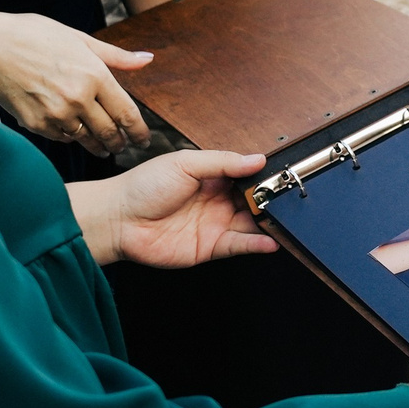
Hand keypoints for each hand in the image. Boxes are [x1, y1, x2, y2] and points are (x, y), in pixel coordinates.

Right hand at [0, 12, 149, 155]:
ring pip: (87, 139)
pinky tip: (74, 133)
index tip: (144, 139)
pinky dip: (71, 137)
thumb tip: (147, 60)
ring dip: (98, 145)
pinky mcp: (38, 125)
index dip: (139, 131)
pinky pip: (63, 138)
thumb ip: (116, 56)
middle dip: (120, 142)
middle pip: (109, 132)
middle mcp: (79, 98)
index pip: (127, 113)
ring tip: (103, 147)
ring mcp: (57, 114)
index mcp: (95, 75)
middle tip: (123, 145)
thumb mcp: (80, 39)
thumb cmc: (35, 37)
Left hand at [70, 149, 277, 268]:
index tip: (283, 176)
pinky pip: (238, 246)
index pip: (246, 176)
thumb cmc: (144, 186)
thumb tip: (257, 159)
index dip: (264, 176)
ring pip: (250, 224)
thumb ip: (222, 162)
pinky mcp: (209, 247)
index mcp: (212, 177)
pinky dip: (256, 244)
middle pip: (253, 201)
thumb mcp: (185, 163)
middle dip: (271, 200)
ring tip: (287, 219)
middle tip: (290, 198)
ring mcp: (214, 225)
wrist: (118, 219)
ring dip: (268, 222)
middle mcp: (217, 201)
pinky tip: (270, 240)